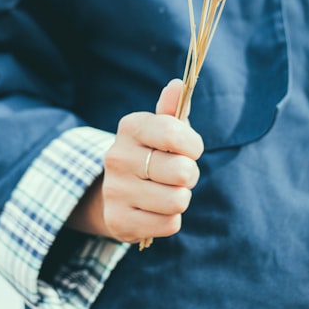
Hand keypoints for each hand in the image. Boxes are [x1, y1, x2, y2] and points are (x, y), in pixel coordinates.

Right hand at [65, 79, 204, 242]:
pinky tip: (156, 211)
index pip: (174, 133)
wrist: (116, 192)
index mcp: (130, 127)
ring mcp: (115, 190)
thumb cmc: (151, 154)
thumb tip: (178, 84)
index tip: (190, 149)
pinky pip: (169, 224)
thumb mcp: (161, 129)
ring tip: (166, 192)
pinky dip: (170, 220)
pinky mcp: (118, 221)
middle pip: (183, 172)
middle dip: (189, 176)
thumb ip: (173, 108)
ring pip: (178, 201)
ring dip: (181, 199)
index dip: (193, 146)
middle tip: (177, 175)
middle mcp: (117, 156)